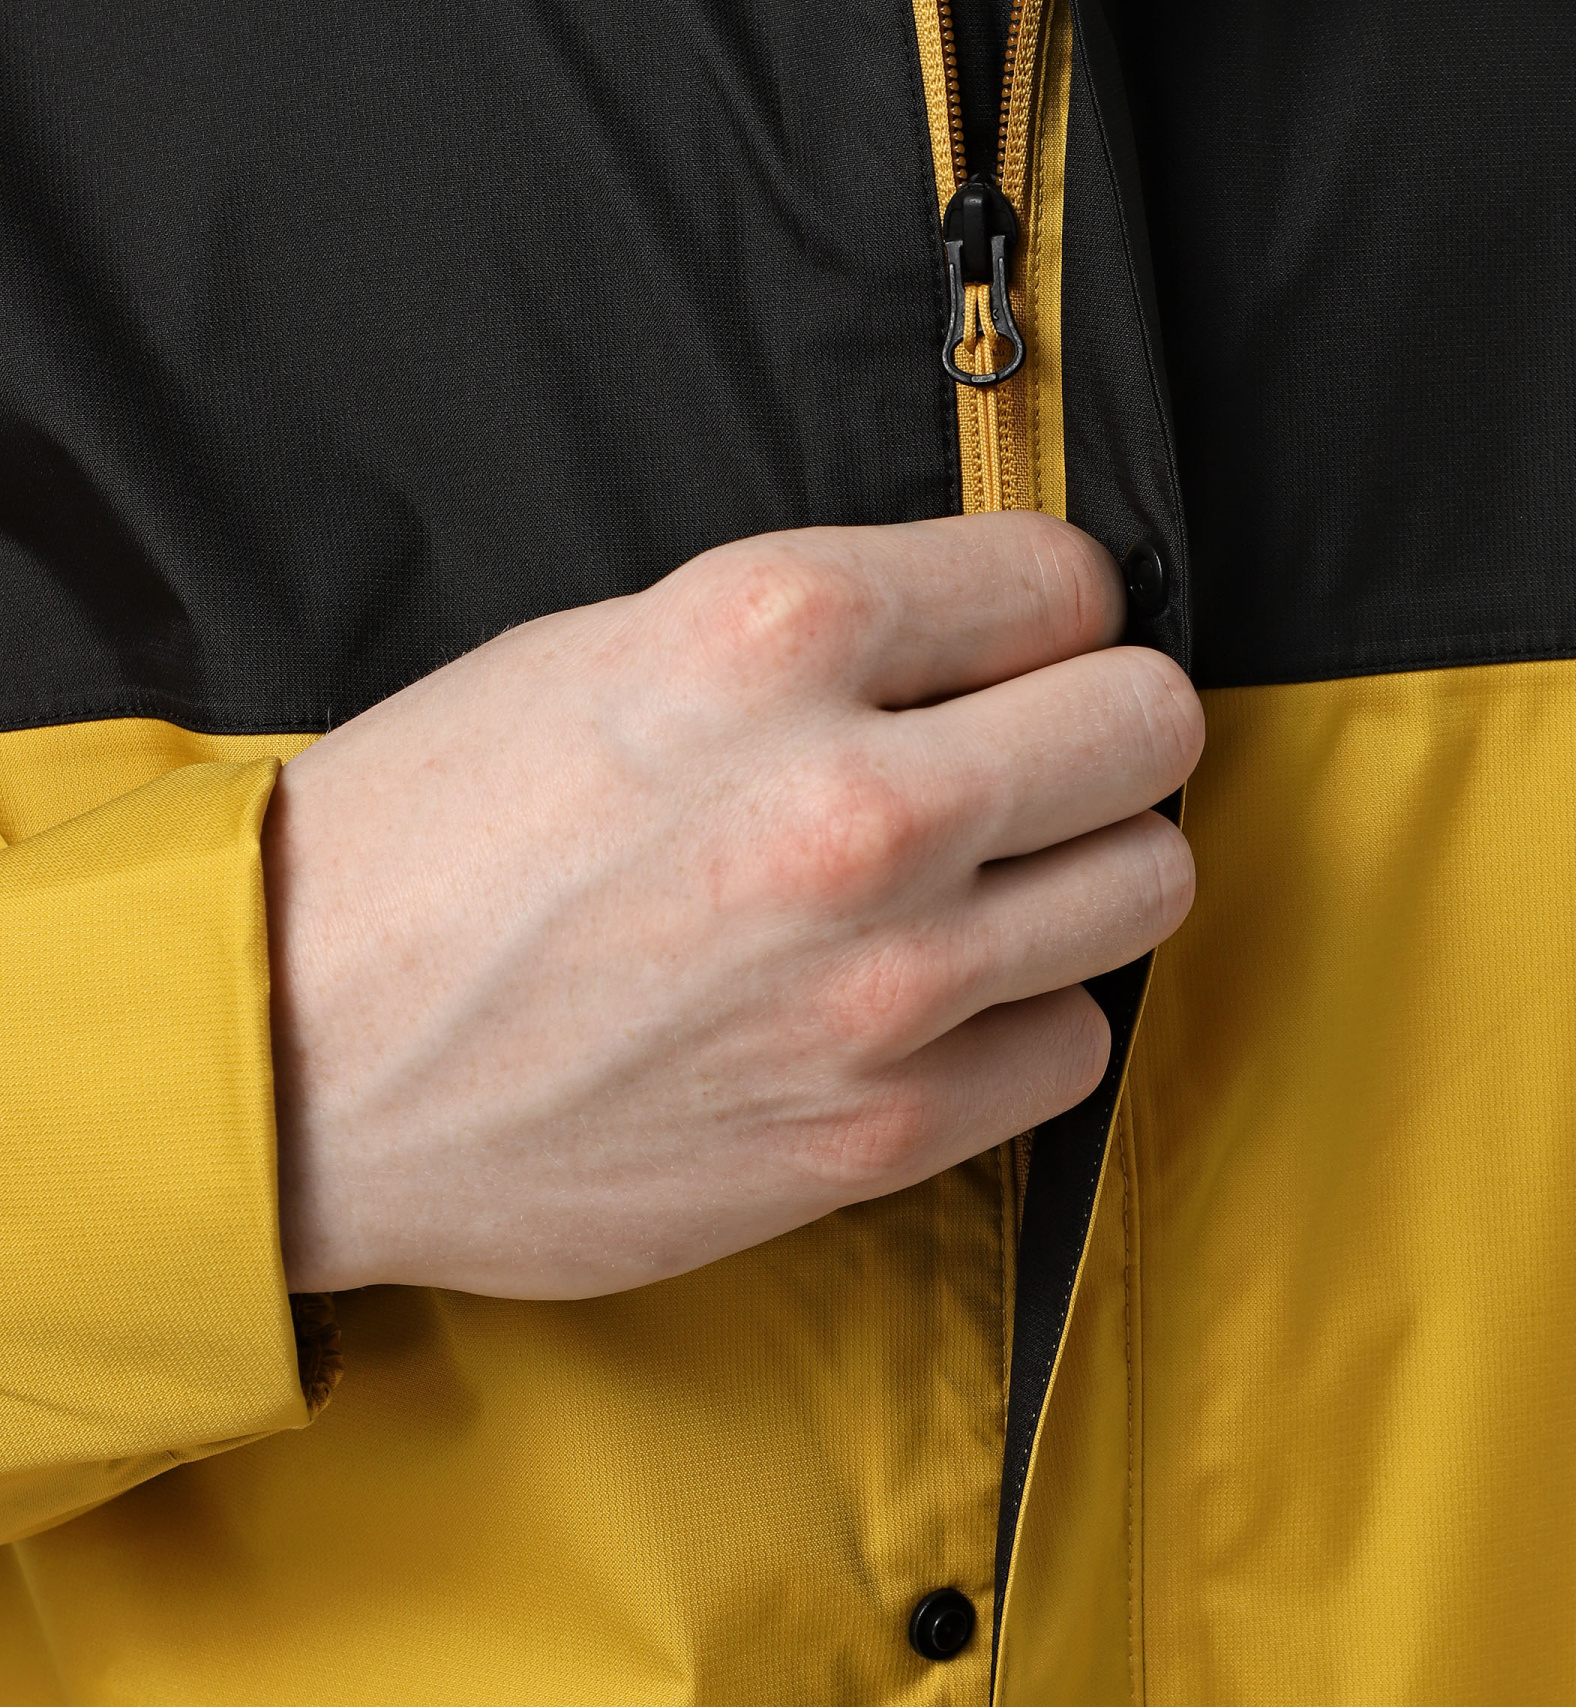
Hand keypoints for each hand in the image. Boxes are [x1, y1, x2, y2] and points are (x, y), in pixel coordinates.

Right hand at [264, 515, 1202, 1297]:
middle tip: (1030, 755)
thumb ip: (821, 636)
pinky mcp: (875, 1127)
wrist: (293, 1058)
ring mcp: (880, 980)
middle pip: (1150, 725)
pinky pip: (1074, 1045)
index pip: (1064, 579)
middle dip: (1101, 727)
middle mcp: (857, 800)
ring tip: (982, 879)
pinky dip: (1021, 1018)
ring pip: (1148, 885)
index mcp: (776, 632)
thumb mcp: (611, 647)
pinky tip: (928, 1001)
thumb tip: (992, 642)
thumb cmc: (429, 838)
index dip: (1039, 611)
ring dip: (1080, 873)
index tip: (1006, 647)